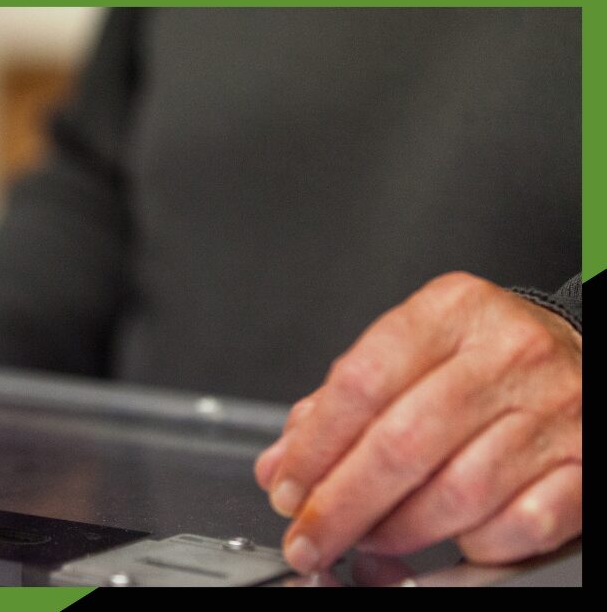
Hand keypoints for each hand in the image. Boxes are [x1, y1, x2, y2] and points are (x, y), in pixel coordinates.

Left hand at [254, 271, 581, 572]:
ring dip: (398, 531)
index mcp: (452, 312)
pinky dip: (472, 544)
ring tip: (368, 537)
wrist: (586, 358)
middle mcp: (508, 354)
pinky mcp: (587, 465)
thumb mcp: (411, 353)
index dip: (314, 448)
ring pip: (457, 493)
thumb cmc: (484, 359)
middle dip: (340, 505)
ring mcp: (555, 410)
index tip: (286, 488)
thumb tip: (280, 466)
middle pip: (401, 444)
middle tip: (310, 535)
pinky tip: (447, 538)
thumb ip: (340, 405)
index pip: (360, 383)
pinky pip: (519, 526)